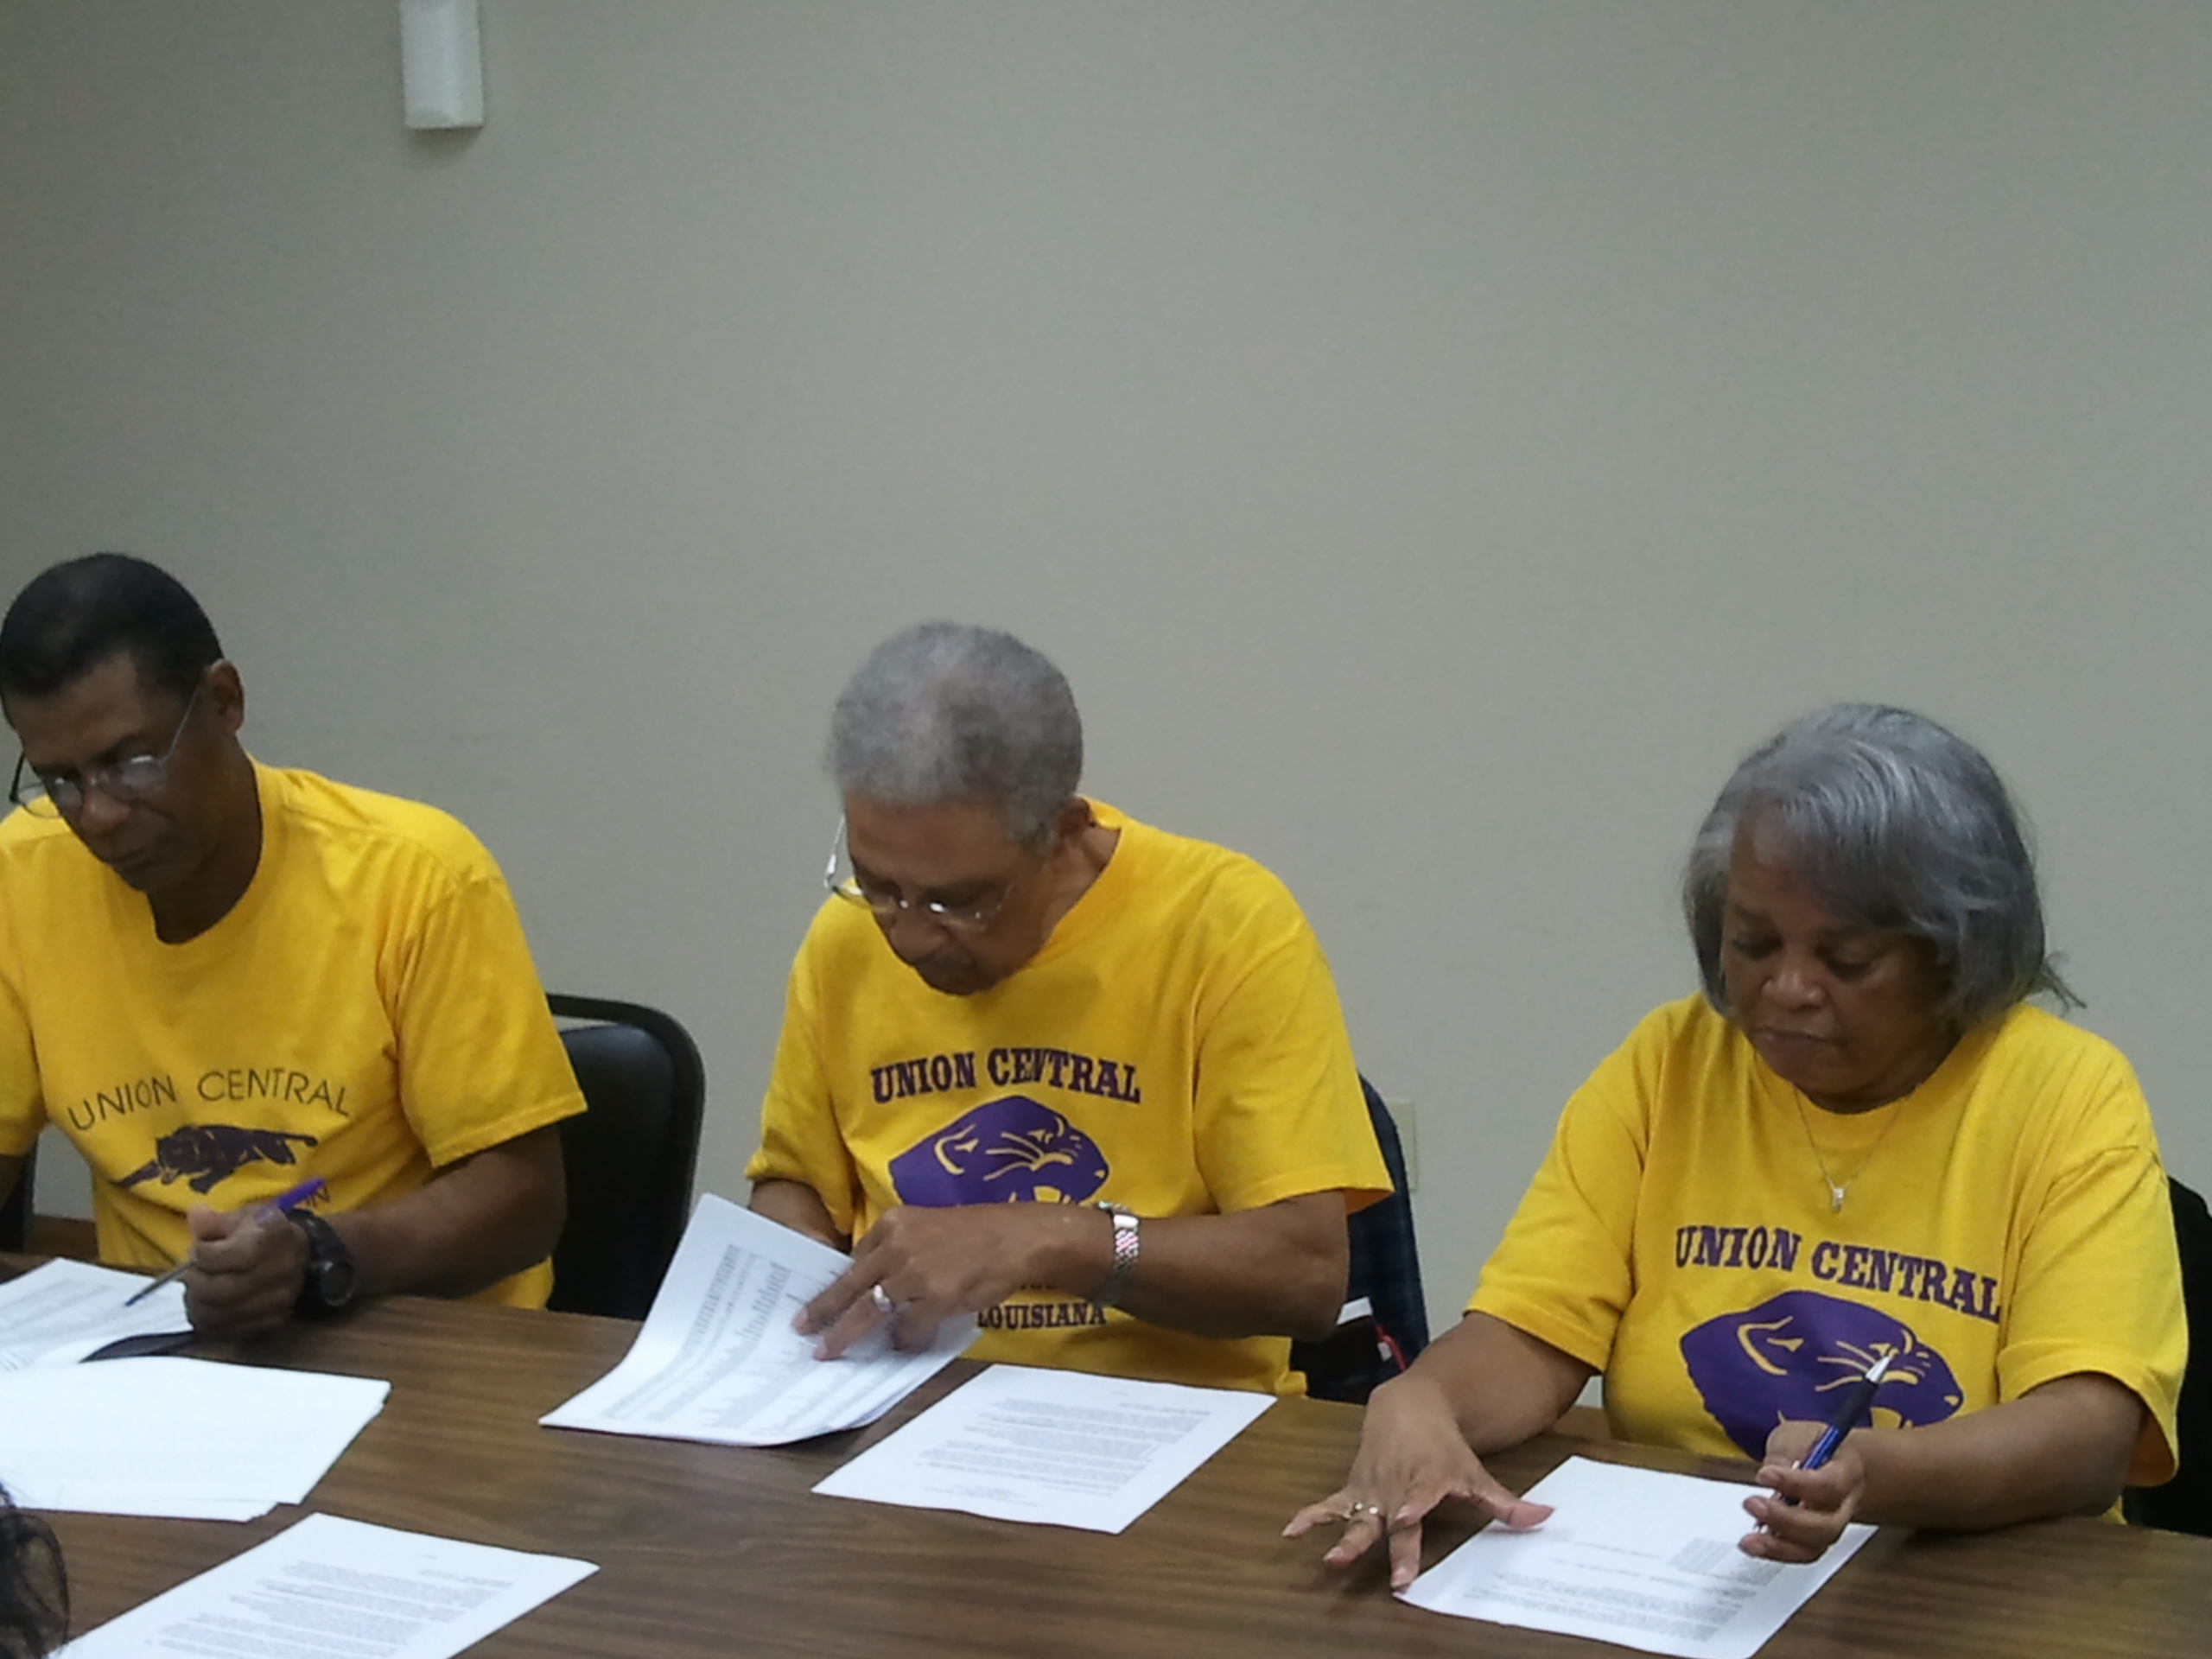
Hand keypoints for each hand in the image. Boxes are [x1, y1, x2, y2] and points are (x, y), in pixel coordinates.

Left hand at [180, 1203, 309, 1338]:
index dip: (205, 1254)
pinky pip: (229, 1330)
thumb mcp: (242, 1217)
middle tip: (190, 1274)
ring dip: (198, 1304)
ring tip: (196, 1290)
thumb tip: (196, 1214)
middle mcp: (284, 1271)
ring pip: (223, 1314)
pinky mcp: (272, 1322)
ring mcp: (280, 1300)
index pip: (235, 1255)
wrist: (296, 1255)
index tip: (197, 1249)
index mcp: (278, 1236)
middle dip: (197, 1282)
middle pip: (226, 1289)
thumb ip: (215, 1221)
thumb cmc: (263, 1232)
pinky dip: (209, 1321)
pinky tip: (206, 1306)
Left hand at [797, 1203, 1095, 1357]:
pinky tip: (903, 1345)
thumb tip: (877, 1287)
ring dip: (846, 1334)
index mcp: (893, 1223)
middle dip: (823, 1310)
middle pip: (850, 1285)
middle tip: (802, 1327)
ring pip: (869, 1311)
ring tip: (828, 1350)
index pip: (855, 1258)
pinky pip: (907, 1328)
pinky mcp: (936, 1299)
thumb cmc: (978, 1232)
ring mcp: (915, 1273)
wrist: (1018, 1237)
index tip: (823, 1299)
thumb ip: (900, 1250)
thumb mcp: (929, 1226)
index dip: (839, 1284)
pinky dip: (902, 1340)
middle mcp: (898, 1246)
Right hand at [1283, 1372, 1552, 1589]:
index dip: (1414, 1506)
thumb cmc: (1443, 1447)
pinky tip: (1291, 1531)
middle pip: (1393, 1519)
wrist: (1406, 1407)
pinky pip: (1330, 1505)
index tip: (1408, 1519)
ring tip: (1333, 1559)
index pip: (1421, 1494)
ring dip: (1346, 1538)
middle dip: (1393, 1545)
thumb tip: (1544, 1519)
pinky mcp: (1354, 1490)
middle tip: (1395, 1577)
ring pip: (1358, 1517)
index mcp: (1426, 1479)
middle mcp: (1396, 1487)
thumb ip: (1503, 1502)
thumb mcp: (1473, 1471)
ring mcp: (1372, 1489)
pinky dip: (1310, 1517)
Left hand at [1740, 1418, 1865, 1561]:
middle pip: (1825, 1524)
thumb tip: (1770, 1473)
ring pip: (1814, 1546)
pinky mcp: (1816, 1540)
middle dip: (1785, 1519)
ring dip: (1779, 1544)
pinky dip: (1777, 1552)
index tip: (1764, 1475)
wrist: (1836, 1462)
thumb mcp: (1799, 1435)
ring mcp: (1832, 1526)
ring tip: (1749, 1540)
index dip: (1795, 1483)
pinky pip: (1801, 1554)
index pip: (1828, 1484)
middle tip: (1751, 1504)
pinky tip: (1754, 1545)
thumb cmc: (1814, 1446)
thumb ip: (1787, 1452)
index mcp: (1847, 1472)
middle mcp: (1844, 1505)